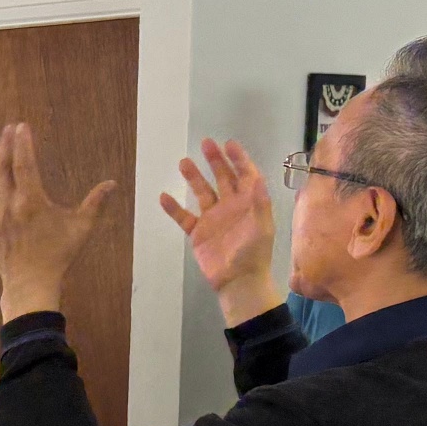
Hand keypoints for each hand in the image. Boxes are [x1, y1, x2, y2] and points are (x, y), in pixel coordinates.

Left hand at [0, 123, 118, 321]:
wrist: (31, 283)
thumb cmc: (58, 255)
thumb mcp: (81, 228)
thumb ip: (95, 203)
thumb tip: (112, 184)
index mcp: (31, 201)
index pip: (23, 164)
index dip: (22, 143)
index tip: (21, 127)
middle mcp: (9, 206)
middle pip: (2, 168)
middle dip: (4, 146)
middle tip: (7, 129)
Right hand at [157, 139, 282, 327]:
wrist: (239, 282)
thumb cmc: (254, 253)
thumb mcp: (262, 226)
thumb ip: (259, 201)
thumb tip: (256, 176)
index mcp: (248, 203)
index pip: (245, 175)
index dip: (238, 158)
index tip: (229, 143)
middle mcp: (230, 207)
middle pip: (222, 178)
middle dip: (215, 160)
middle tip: (206, 143)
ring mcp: (213, 219)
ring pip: (202, 192)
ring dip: (194, 177)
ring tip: (183, 162)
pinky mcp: (198, 233)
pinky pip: (183, 217)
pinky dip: (173, 208)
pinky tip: (164, 196)